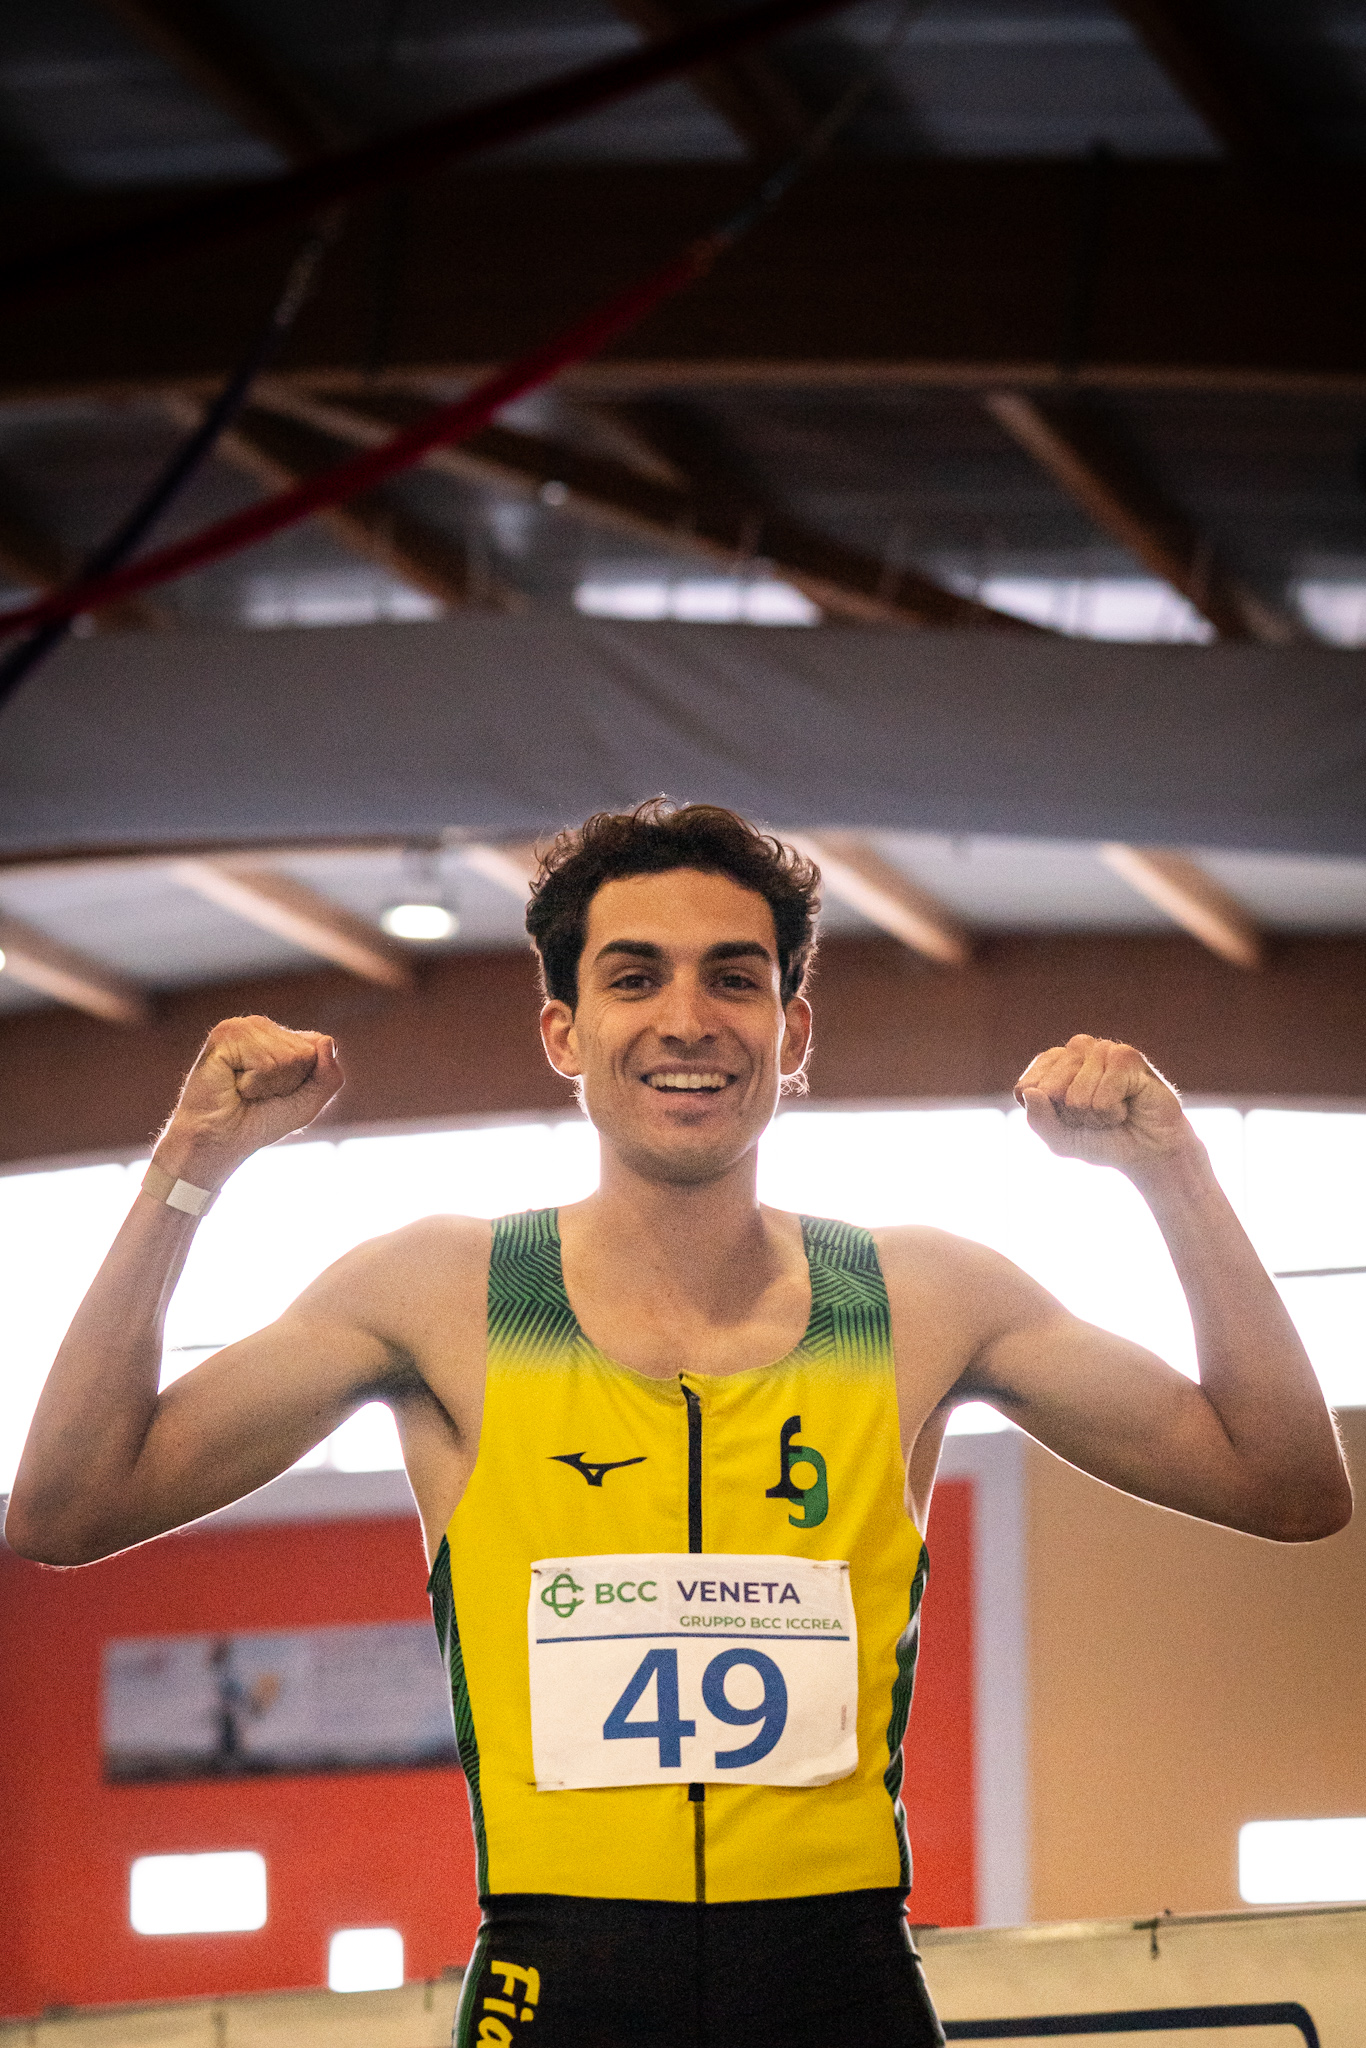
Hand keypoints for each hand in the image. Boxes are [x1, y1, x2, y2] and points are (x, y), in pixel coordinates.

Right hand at [153, 1015, 342, 1187]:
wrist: (218, 1142)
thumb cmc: (259, 1121)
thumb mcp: (308, 1103)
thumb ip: (329, 1077)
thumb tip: (327, 1041)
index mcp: (281, 1035)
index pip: (321, 1045)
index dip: (306, 1079)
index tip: (278, 1092)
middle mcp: (261, 1026)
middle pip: (306, 1051)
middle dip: (287, 1082)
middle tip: (257, 1093)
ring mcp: (241, 1027)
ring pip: (287, 1056)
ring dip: (269, 1084)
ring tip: (244, 1089)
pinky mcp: (223, 1036)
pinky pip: (264, 1061)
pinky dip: (254, 1083)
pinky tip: (233, 1085)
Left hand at [1014, 1034, 1193, 1177]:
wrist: (1147, 1152)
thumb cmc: (1102, 1140)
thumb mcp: (1061, 1140)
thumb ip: (1039, 1121)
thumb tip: (1031, 1093)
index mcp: (1053, 1062)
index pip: (1026, 1088)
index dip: (1048, 1115)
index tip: (1070, 1118)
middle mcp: (1076, 1049)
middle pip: (1049, 1091)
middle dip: (1072, 1117)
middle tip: (1096, 1116)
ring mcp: (1102, 1049)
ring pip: (1077, 1097)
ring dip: (1095, 1116)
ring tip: (1114, 1111)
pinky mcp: (1127, 1057)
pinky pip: (1102, 1099)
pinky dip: (1113, 1114)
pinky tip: (1128, 1106)